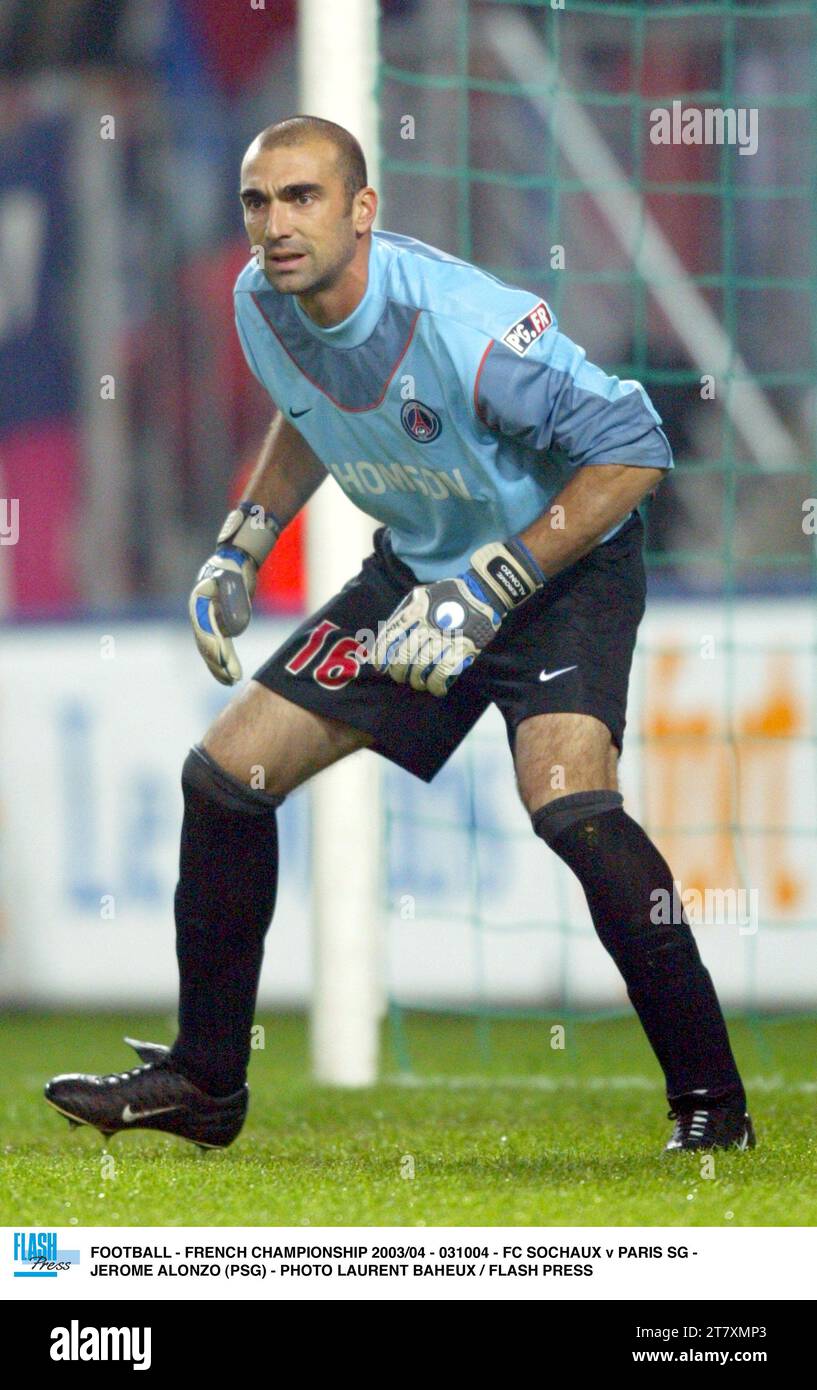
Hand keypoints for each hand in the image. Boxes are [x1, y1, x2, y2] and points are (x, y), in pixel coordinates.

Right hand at [189, 502, 279, 684]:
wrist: (235, 558)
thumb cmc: (234, 566)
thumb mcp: (233, 579)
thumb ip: (233, 601)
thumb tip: (232, 631)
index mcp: (199, 604)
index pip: (207, 632)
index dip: (216, 651)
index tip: (227, 666)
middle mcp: (199, 614)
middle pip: (206, 643)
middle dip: (218, 663)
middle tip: (231, 679)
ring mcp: (207, 619)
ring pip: (211, 647)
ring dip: (220, 665)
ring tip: (232, 680)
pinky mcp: (218, 623)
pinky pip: (219, 645)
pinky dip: (224, 658)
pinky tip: (230, 672)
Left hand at [372, 538, 543, 696]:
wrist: (482, 594)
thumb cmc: (449, 596)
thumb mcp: (422, 595)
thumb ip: (405, 612)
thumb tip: (388, 634)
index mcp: (415, 611)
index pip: (390, 637)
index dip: (381, 655)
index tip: (379, 666)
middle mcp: (427, 626)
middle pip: (403, 656)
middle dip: (397, 671)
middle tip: (398, 676)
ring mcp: (444, 639)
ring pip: (420, 668)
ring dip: (415, 680)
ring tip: (416, 682)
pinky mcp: (461, 650)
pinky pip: (442, 674)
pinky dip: (436, 685)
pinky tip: (435, 688)